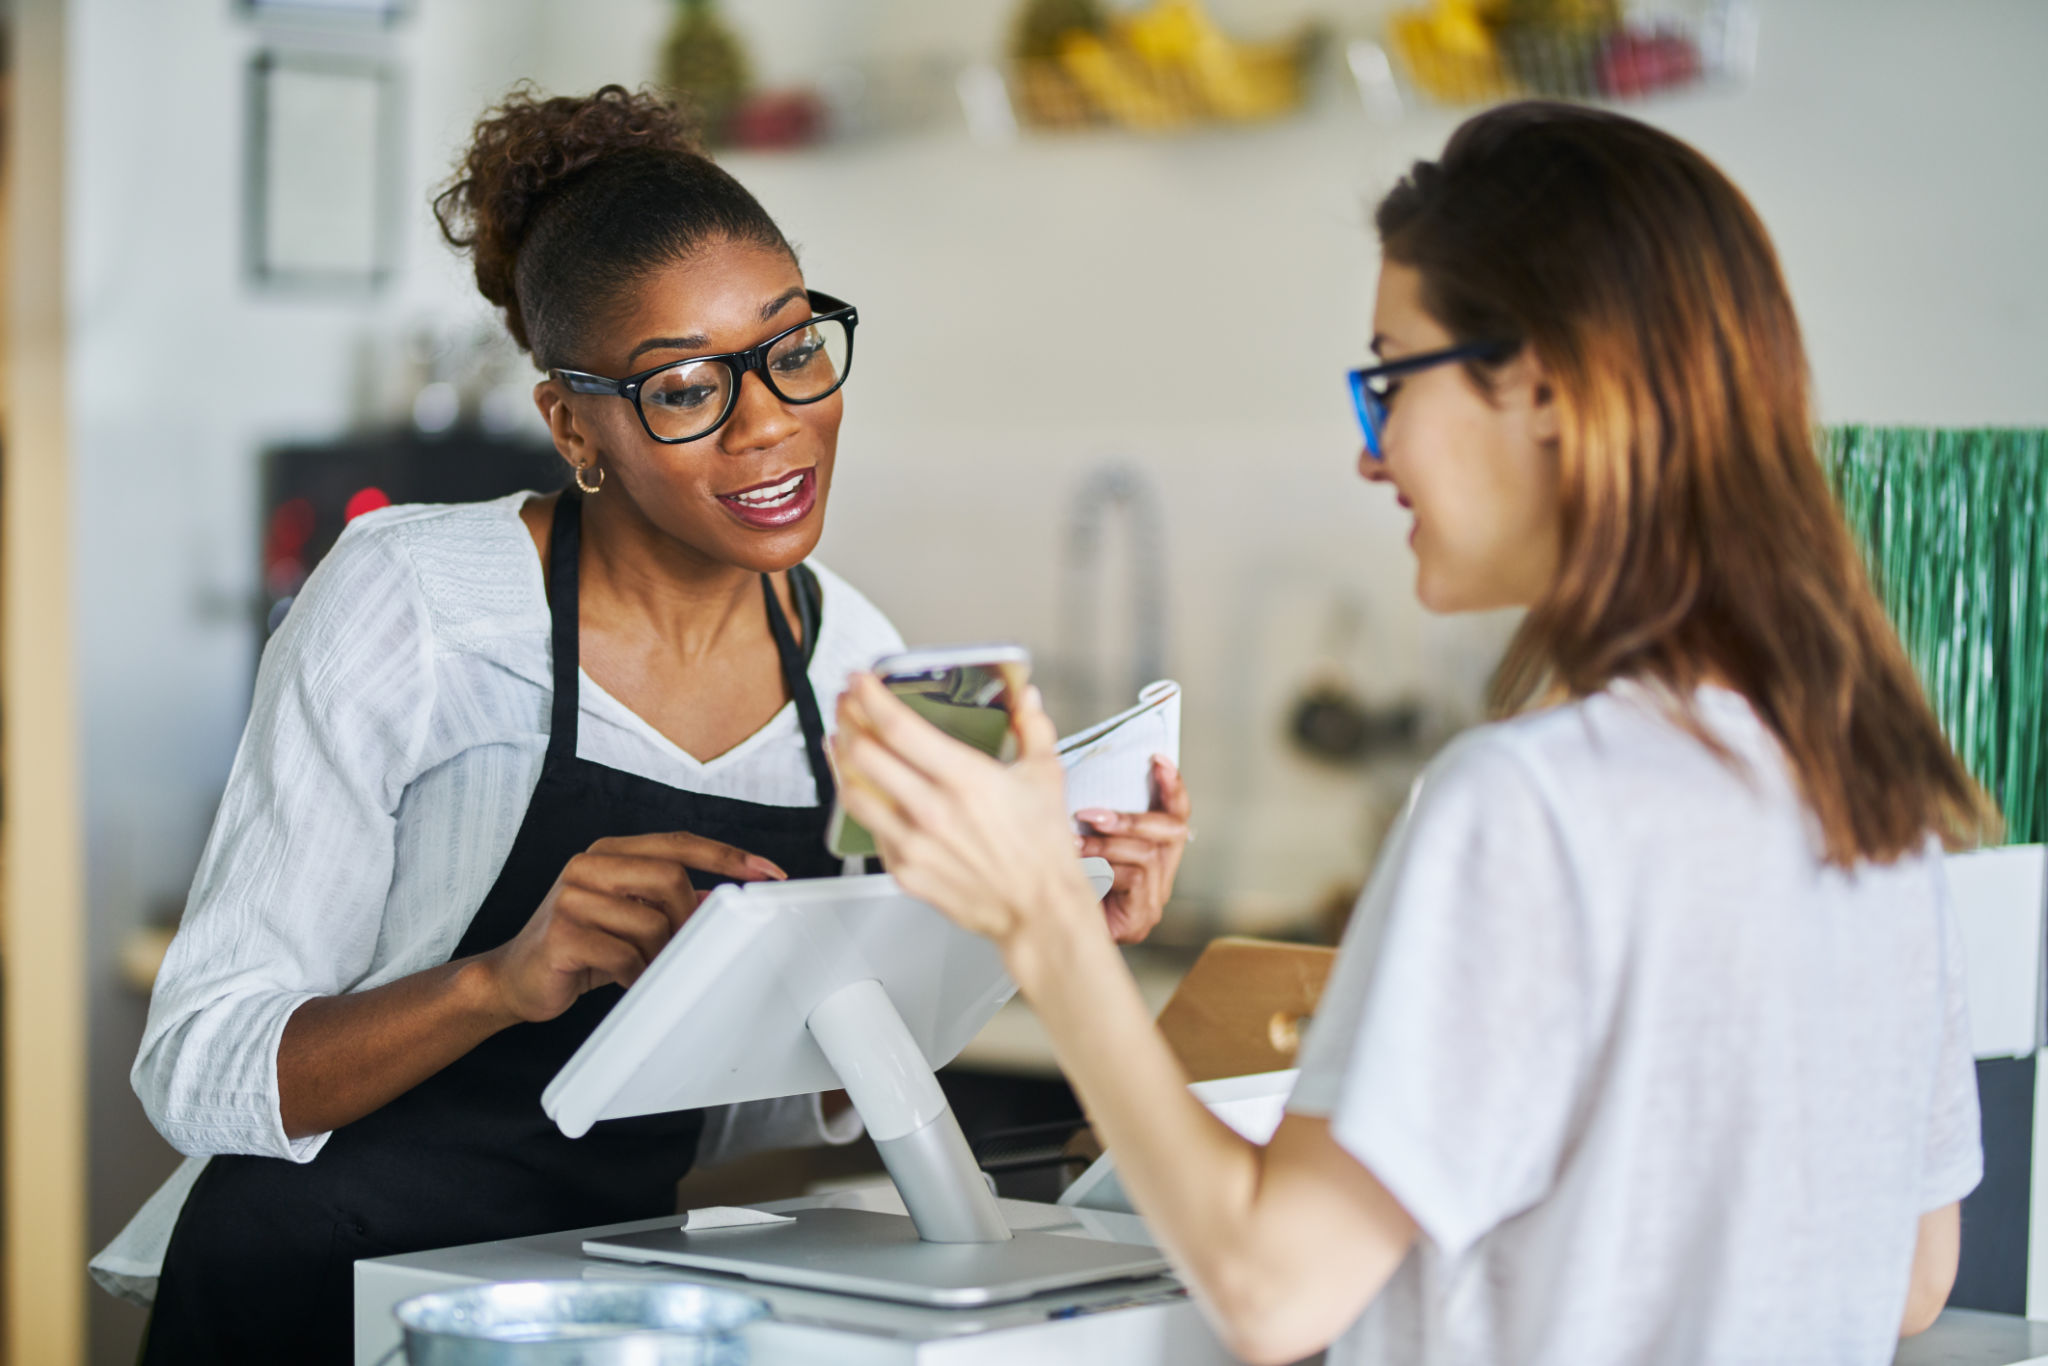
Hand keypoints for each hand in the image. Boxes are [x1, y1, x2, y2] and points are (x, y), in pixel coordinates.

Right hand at [480, 831, 784, 1022]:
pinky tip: (626, 980)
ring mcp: (570, 897)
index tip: (770, 873)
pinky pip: (624, 955)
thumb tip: (722, 897)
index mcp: (609, 852)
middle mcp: (588, 865)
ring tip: (645, 967)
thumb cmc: (578, 946)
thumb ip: (671, 902)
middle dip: (687, 920)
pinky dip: (636, 974)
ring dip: (659, 954)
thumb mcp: (629, 917)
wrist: (512, 979)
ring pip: (651, 922)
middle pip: (671, 879)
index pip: (680, 843)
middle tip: (680, 947)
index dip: (728, 856)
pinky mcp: (561, 934)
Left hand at [833, 675, 1099, 952]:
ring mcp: (913, 843)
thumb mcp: (1046, 776)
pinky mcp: (903, 870)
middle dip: (847, 720)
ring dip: (841, 760)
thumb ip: (1034, 728)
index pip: (898, 727)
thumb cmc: (1043, 850)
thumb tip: (1028, 699)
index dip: (869, 697)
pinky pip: (869, 829)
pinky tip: (863, 789)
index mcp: (965, 779)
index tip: (860, 681)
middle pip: (863, 754)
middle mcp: (932, 810)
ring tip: (841, 741)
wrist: (1038, 910)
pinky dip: (861, 802)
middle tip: (848, 705)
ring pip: (853, 792)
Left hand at [1075, 755, 1191, 943]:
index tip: (1158, 759)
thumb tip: (1080, 777)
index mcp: (1152, 854)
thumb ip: (1091, 816)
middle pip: (1173, 831)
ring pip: (1148, 854)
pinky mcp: (1140, 918)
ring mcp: (1153, 900)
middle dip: (1133, 817)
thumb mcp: (1080, 840)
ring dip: (1109, 844)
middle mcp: (1160, 877)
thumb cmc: (1062, 884)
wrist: (1048, 934)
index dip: (1172, 786)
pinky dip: (1104, 867)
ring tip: (1075, 843)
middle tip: (1092, 814)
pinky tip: (1081, 868)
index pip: (1175, 814)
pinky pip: (1134, 879)